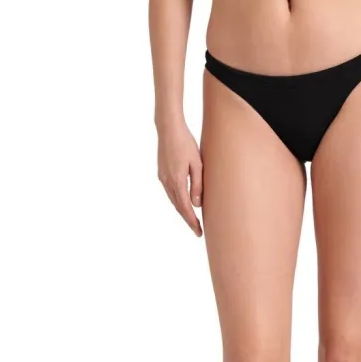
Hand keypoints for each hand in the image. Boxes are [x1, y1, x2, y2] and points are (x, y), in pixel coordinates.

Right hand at [157, 119, 202, 235]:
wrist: (168, 129)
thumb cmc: (186, 143)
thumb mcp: (197, 164)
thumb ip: (197, 184)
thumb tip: (197, 204)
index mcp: (177, 181)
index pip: (186, 208)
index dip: (192, 221)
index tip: (199, 232)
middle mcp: (167, 182)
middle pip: (178, 207)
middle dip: (188, 220)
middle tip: (198, 231)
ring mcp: (162, 178)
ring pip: (173, 200)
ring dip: (182, 211)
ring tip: (192, 220)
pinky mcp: (161, 173)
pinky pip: (170, 192)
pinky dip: (177, 201)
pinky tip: (183, 203)